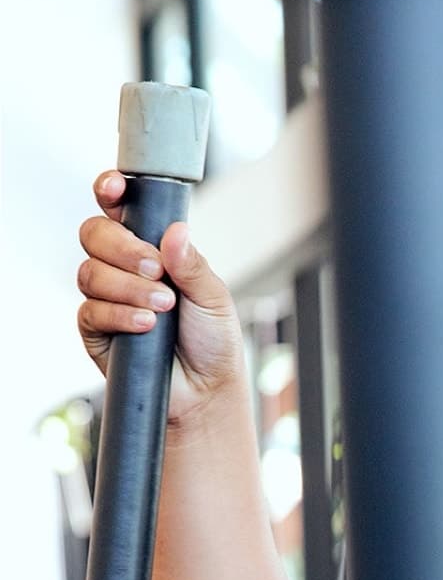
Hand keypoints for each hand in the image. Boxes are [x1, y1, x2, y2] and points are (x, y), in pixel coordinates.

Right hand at [76, 171, 243, 424]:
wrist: (207, 390)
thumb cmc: (212, 341)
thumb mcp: (214, 297)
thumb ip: (193, 265)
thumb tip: (175, 232)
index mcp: (150, 247)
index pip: (118, 208)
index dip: (109, 191)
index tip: (115, 189)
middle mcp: (122, 267)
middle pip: (94, 234)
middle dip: (123, 248)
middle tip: (156, 269)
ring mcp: (106, 297)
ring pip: (90, 272)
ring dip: (128, 287)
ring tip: (164, 306)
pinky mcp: (96, 329)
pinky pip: (91, 311)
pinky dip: (120, 315)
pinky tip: (146, 324)